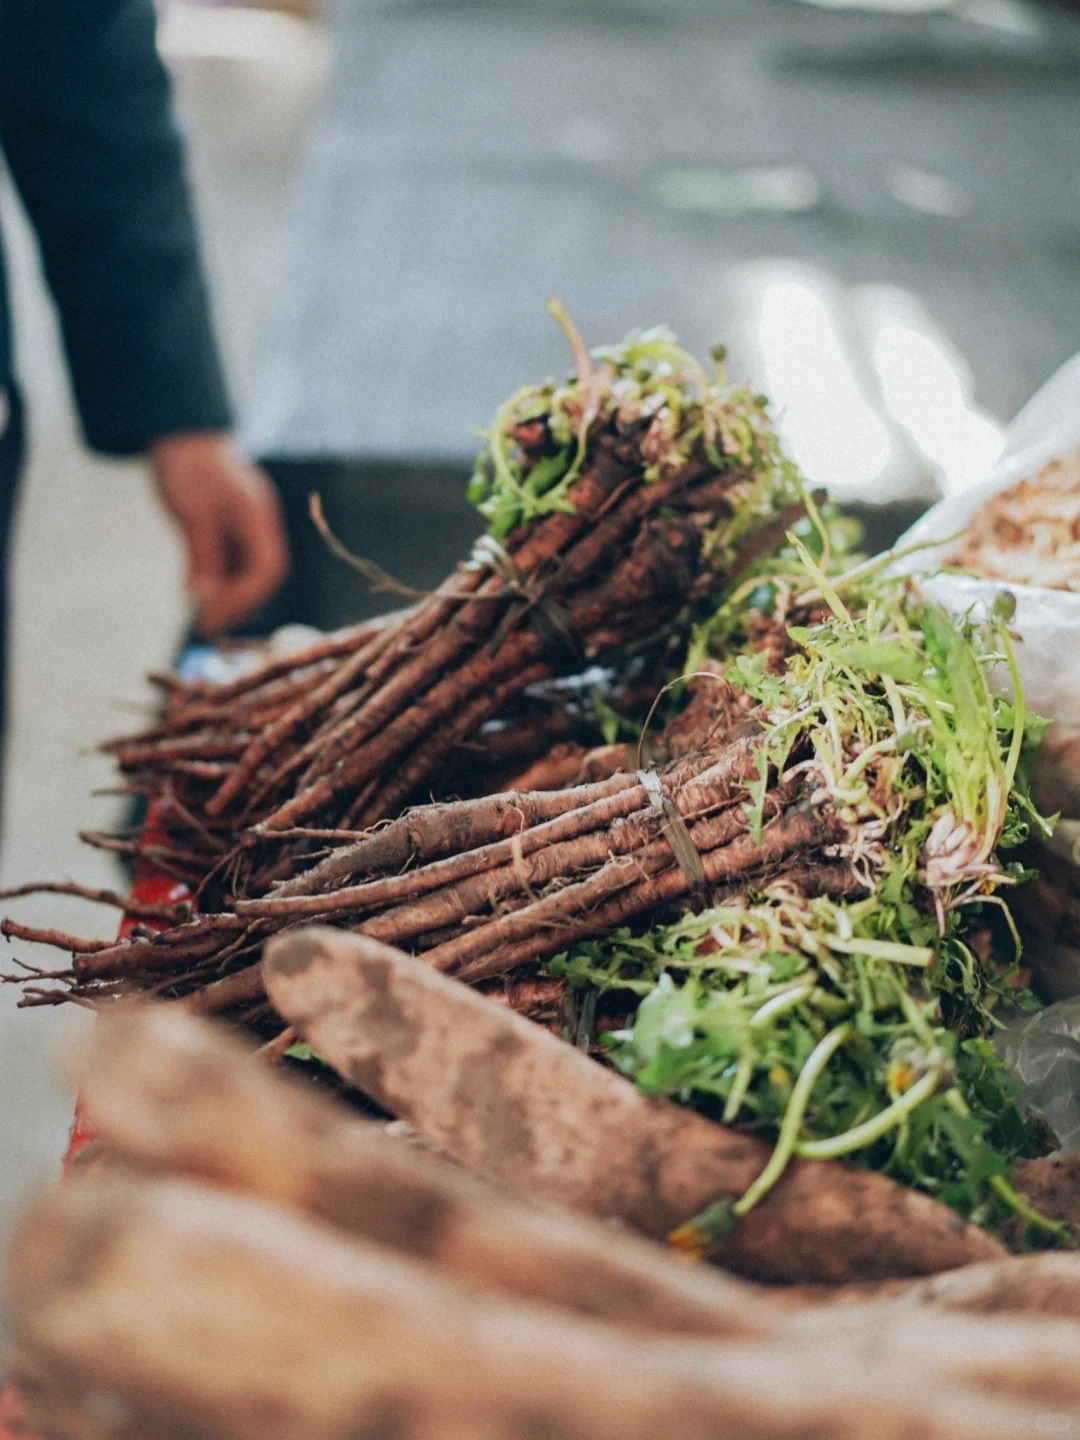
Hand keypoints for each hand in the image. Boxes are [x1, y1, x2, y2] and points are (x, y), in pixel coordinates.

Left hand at [148, 432, 289, 634]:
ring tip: (202, 615)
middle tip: (209, 624)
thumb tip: (205, 596)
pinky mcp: (229, 525)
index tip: (216, 615)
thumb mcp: (193, 513)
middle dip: (240, 602)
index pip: (267, 568)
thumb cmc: (187, 468)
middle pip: (262, 574)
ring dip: (228, 595)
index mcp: (258, 517)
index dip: (246, 597)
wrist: (179, 433)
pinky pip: (230, 560)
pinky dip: (216, 580)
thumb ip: (204, 555)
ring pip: (246, 570)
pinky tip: (194, 592)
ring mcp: (246, 524)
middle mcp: (258, 524)